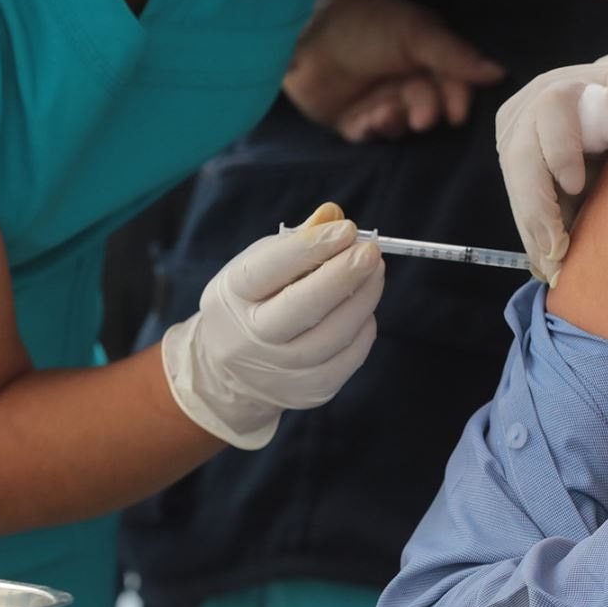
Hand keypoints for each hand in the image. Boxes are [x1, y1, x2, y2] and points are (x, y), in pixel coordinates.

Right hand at [161, 203, 384, 448]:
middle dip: (342, 275)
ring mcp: (279, 370)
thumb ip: (297, 241)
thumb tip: (334, 215)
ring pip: (333, 335)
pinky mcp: (309, 391)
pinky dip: (363, 327)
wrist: (231, 375)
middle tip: (371, 251)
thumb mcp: (258, 267)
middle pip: (301, 308)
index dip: (311, 247)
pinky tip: (362, 307)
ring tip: (375, 271)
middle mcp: (249, 338)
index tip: (348, 229)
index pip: (268, 270)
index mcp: (231, 295)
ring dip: (362, 298)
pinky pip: (349, 357)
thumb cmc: (253, 304)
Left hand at [283, 0, 504, 141]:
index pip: (453, 84)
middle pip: (430, 107)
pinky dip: (376, 128)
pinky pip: (373, 134)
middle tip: (421, 115)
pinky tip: (370, 116)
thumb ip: (456, 56)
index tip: (457, 112)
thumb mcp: (417, 33)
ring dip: (400, 120)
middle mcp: (405, 80)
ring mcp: (378, 100)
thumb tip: (499, 72)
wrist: (307, 28)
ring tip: (387, 110)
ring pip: (403, 125)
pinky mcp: (351, 120)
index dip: (457, 99)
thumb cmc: (367, 23)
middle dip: (427, 111)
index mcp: (425, 56)